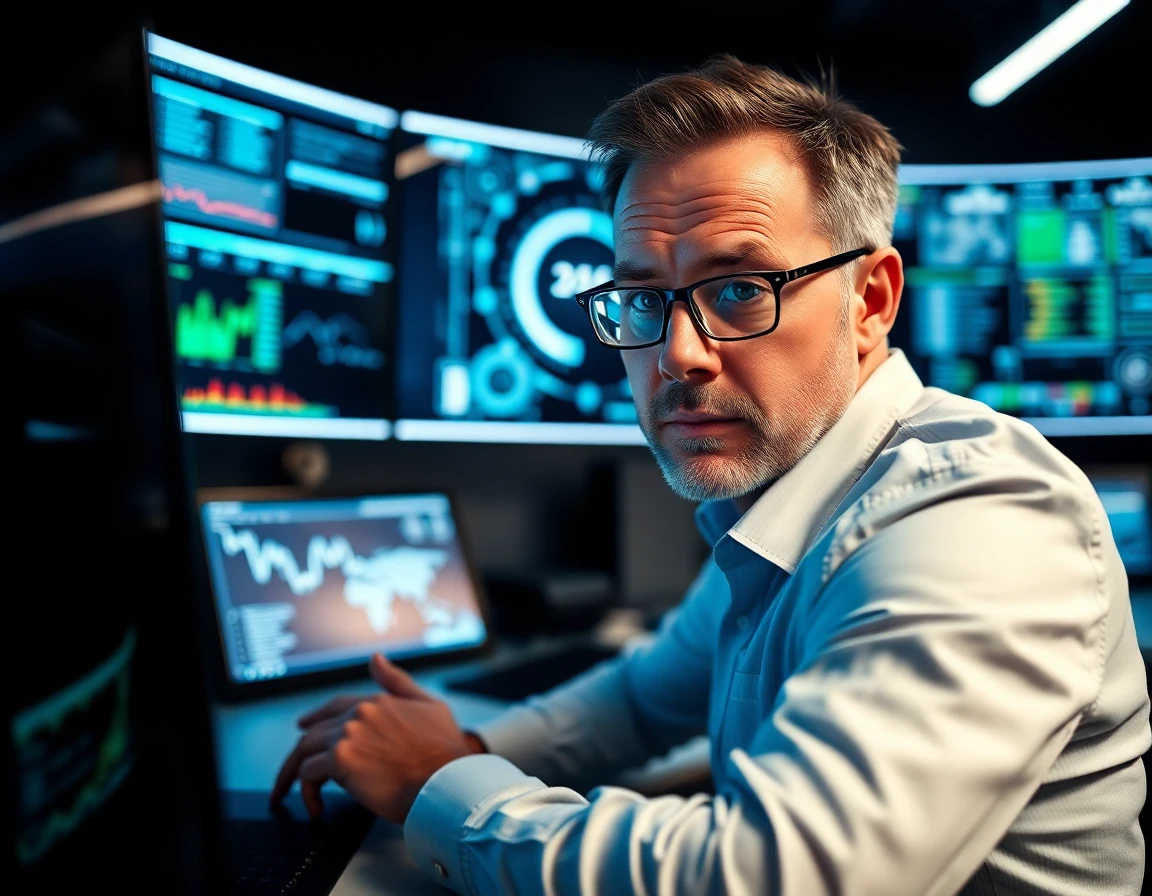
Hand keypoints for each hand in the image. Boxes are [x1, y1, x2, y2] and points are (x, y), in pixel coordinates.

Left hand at [270, 653, 483, 822]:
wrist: (448, 781)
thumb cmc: (446, 752)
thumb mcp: (430, 706)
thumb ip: (399, 683)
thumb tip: (375, 659)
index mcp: (377, 702)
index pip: (336, 705)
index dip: (316, 716)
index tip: (303, 725)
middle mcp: (358, 714)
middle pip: (315, 731)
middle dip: (299, 752)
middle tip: (289, 774)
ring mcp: (348, 735)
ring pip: (305, 750)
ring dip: (292, 773)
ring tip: (287, 792)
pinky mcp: (340, 760)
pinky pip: (308, 775)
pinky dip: (306, 792)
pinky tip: (314, 808)